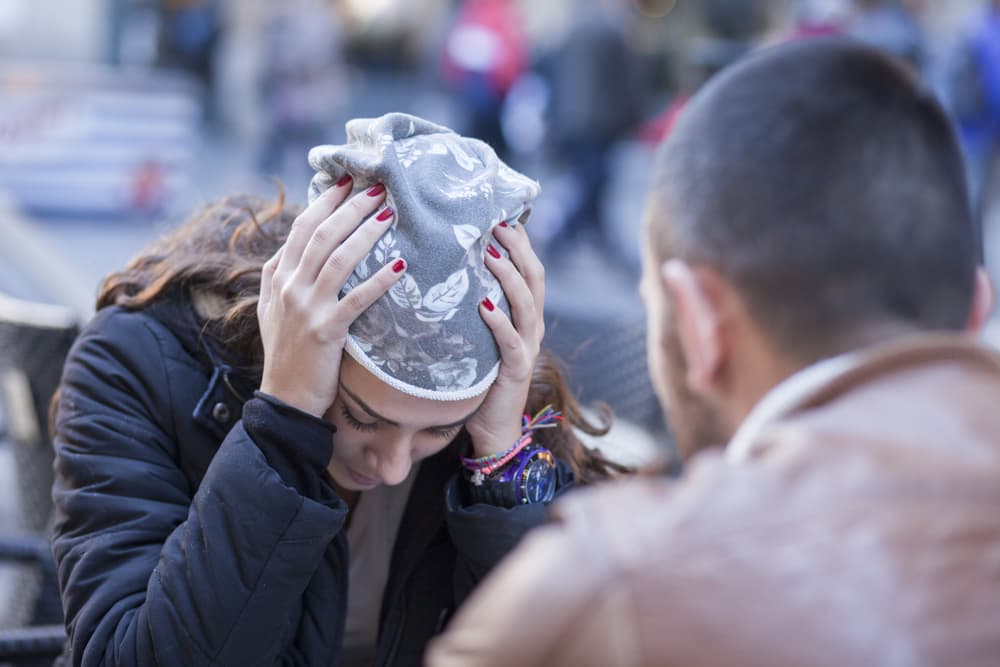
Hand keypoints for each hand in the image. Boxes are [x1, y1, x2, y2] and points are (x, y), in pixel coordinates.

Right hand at [257, 180, 405, 416]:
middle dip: (351, 208)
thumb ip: (280, 274)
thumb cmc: (286, 353)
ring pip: (338, 259)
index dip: (326, 201)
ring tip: (390, 215)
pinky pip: (356, 299)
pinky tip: (399, 265)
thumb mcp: (272, 308)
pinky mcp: (325, 331)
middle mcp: (290, 287)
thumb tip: (294, 243)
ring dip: (366, 234)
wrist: (285, 399)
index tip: (348, 180)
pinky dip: (378, 280)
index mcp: (279, 276)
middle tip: (378, 189)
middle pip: (322, 235)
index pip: (302, 228)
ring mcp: (306, 308)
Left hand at [464, 222, 545, 455]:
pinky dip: (499, 320)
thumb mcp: (480, 336)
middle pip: (534, 277)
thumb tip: (447, 271)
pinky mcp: (517, 369)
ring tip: (490, 254)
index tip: (500, 215)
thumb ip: (474, 306)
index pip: (529, 268)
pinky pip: (511, 340)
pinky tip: (485, 305)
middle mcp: (532, 326)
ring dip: (509, 276)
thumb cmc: (481, 378)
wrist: (493, 429)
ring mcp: (528, 347)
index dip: (520, 241)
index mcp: (525, 315)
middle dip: (518, 248)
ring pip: (526, 303)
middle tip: (496, 224)